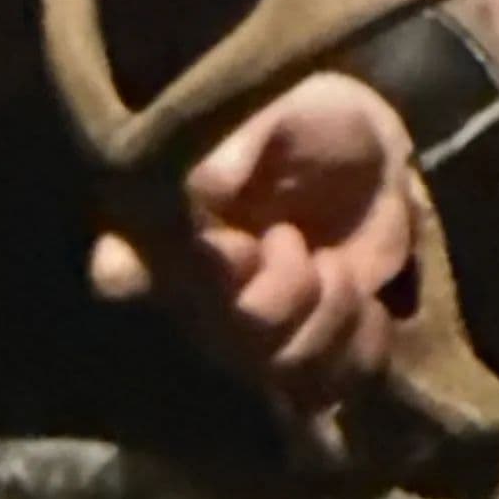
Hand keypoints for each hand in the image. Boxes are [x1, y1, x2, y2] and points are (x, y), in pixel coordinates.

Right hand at [91, 71, 416, 415]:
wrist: (372, 155)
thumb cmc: (307, 120)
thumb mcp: (279, 113)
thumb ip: (239, 146)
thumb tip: (202, 185)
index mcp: (169, 227)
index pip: (126, 274)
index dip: (187, 276)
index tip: (237, 246)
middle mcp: (197, 291)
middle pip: (226, 337)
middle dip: (279, 292)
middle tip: (294, 240)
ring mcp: (254, 330)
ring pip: (280, 369)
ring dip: (325, 319)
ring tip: (335, 268)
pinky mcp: (309, 350)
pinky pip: (330, 385)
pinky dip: (361, 348)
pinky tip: (367, 305)